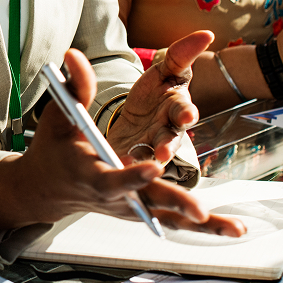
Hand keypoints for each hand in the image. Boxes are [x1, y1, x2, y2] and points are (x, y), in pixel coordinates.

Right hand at [0, 47, 245, 236]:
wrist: (47, 189)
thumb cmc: (53, 151)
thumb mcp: (58, 117)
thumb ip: (73, 87)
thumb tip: (73, 54)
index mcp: (90, 173)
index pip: (111, 177)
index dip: (131, 175)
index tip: (152, 167)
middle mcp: (113, 195)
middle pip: (147, 201)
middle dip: (174, 203)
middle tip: (199, 210)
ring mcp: (129, 207)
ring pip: (168, 218)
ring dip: (201, 225)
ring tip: (234, 228)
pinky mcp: (142, 211)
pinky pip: (175, 221)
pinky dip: (204, 227)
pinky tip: (233, 229)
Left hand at [106, 31, 212, 162]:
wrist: (134, 119)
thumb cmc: (154, 93)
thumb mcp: (163, 71)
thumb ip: (181, 54)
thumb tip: (208, 34)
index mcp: (176, 106)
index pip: (184, 110)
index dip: (186, 114)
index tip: (187, 117)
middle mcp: (168, 129)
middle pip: (170, 138)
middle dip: (168, 145)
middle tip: (163, 153)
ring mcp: (152, 146)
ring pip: (152, 156)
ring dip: (144, 162)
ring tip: (135, 164)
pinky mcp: (135, 157)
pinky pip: (133, 163)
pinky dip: (127, 164)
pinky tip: (119, 164)